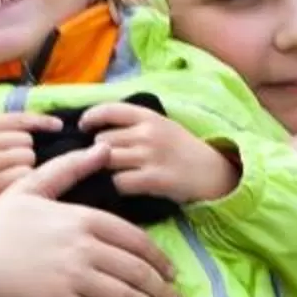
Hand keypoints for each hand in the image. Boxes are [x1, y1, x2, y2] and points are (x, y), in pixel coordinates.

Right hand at [0, 110, 60, 215]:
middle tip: (7, 166)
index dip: (42, 121)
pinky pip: (23, 178)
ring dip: (23, 170)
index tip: (58, 125)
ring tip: (4, 177)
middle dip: (24, 153)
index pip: (19, 118)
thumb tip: (41, 121)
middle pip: (27, 142)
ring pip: (28, 160)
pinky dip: (21, 184)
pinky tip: (8, 189)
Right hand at [0, 144, 186, 296]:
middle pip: (136, 271)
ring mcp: (73, 278)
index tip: (170, 273)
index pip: (134, 240)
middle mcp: (83, 248)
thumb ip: (69, 167)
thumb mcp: (32, 186)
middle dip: (162, 290)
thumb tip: (102, 147)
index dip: (157, 259)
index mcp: (82, 218)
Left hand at [78, 99, 240, 203]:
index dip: (90, 118)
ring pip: (107, 161)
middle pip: (102, 141)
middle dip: (97, 152)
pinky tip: (125, 187)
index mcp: (149, 116)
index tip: (83, 127)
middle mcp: (148, 133)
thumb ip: (134, 125)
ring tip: (112, 174)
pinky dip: (117, 186)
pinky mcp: (154, 179)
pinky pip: (119, 182)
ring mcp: (150, 156)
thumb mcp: (162, 127)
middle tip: (102, 161)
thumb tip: (97, 130)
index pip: (109, 110)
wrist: (214, 173)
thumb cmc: (183, 151)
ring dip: (104, 170)